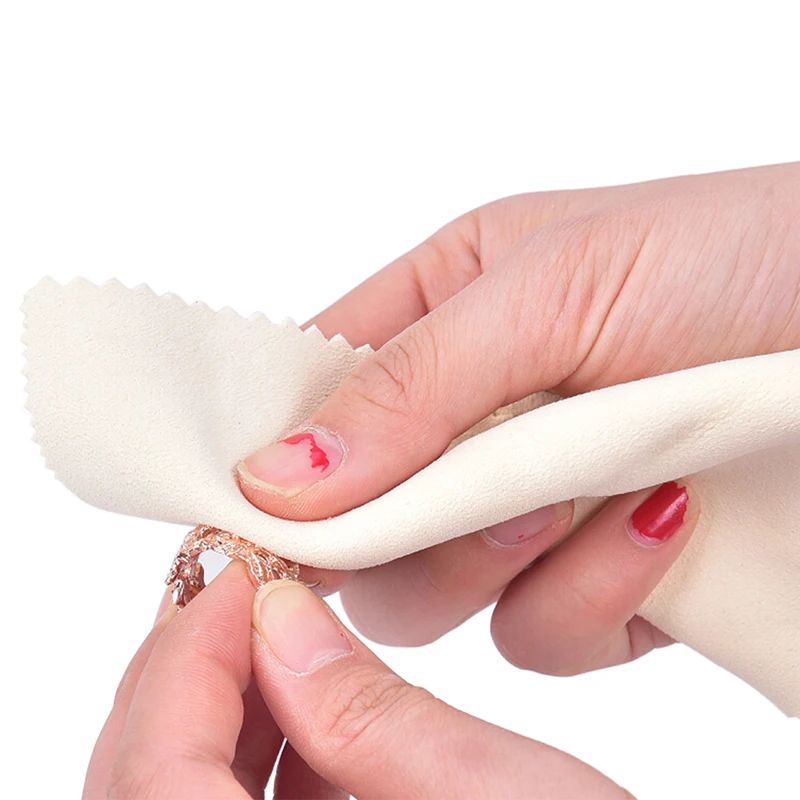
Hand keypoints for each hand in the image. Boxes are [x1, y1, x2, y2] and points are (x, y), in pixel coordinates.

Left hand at [84, 563, 632, 798]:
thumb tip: (275, 619)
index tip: (232, 577)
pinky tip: (316, 708)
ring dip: (226, 712)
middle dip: (190, 679)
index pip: (153, 783)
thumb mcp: (502, 797)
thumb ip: (369, 715)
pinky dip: (265, 758)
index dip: (180, 664)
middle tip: (243, 592)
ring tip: (281, 635)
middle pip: (148, 791)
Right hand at [235, 163, 799, 671]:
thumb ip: (411, 384)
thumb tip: (275, 477)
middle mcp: (472, 421)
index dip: (278, 457)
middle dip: (404, 524)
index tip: (262, 505)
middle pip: (362, 523)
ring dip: (499, 555)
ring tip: (587, 484)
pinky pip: (540, 636)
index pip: (310, 398)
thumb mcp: (556, 284)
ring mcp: (530, 507)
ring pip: (438, 596)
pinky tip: (662, 521)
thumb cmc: (731, 256)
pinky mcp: (597, 579)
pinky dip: (589, 595)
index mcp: (442, 319)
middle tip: (484, 481)